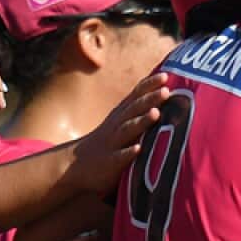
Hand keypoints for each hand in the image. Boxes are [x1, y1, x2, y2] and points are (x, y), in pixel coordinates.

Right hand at [63, 72, 168, 194]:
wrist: (74, 165)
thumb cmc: (106, 143)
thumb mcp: (119, 122)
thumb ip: (137, 110)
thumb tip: (163, 97)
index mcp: (121, 115)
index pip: (136, 96)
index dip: (149, 85)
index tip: (165, 75)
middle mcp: (117, 126)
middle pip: (134, 109)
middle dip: (150, 99)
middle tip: (166, 90)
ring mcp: (112, 144)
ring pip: (127, 130)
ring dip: (141, 121)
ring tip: (155, 113)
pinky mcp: (108, 163)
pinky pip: (118, 157)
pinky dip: (128, 152)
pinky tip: (138, 149)